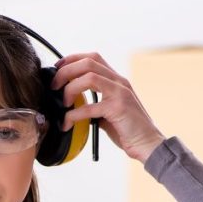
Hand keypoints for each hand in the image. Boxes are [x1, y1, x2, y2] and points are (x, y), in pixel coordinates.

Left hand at [49, 52, 166, 162]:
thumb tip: (70, 101)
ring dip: (69, 89)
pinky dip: (73, 115)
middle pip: (88, 62)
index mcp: (116, 80)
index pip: (93, 57)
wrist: (148, 144)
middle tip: (54, 86)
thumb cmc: (126, 129)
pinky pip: (89, 106)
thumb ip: (94, 101)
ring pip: (88, 78)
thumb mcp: (108, 109)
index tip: (57, 68)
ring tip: (64, 103)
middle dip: (66, 71)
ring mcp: (120, 93)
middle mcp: (119, 82)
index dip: (72, 59)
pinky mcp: (118, 108)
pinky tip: (67, 123)